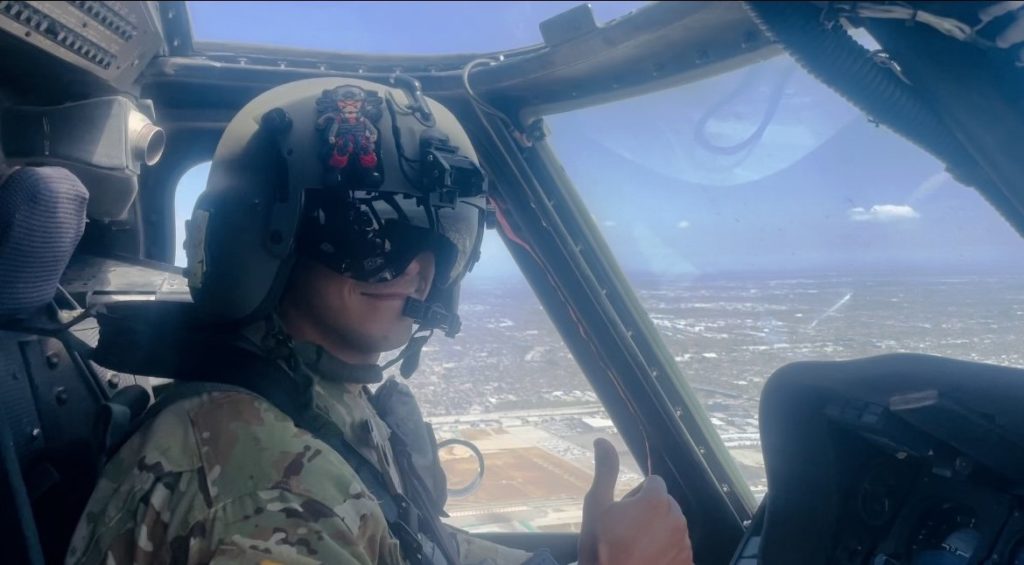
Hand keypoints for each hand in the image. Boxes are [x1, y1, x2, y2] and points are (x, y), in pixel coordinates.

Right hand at [578, 438, 693, 564]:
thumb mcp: (596, 507)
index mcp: (655, 500)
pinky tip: (645, 560)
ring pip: (670, 526)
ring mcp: (684, 543)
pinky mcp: (687, 562)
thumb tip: (602, 441)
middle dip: (648, 513)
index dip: (634, 496)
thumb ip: (605, 471)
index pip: (652, 483)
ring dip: (656, 532)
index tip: (622, 513)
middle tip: (625, 532)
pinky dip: (665, 552)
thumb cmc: (603, 550)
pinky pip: (677, 548)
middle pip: (663, 504)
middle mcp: (676, 518)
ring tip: (633, 549)